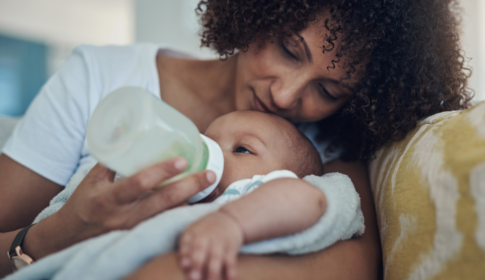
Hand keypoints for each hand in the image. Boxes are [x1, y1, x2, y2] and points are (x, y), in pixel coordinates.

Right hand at [53, 157, 215, 249]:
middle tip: (210, 174)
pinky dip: (182, 212)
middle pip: (162, 203)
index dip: (160, 172)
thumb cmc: (84, 201)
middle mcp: (123, 217)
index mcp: (108, 199)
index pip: (138, 184)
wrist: (71, 236)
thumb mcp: (93, 179)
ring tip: (210, 186)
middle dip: (189, 187)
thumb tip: (131, 132)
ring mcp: (133, 230)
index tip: (182, 160)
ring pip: (168, 215)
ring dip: (191, 201)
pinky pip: (165, 223)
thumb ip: (114, 158)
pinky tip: (197, 201)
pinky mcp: (140, 235)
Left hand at [179, 211, 243, 279]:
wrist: (228, 219)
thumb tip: (184, 267)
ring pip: (216, 257)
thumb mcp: (192, 234)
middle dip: (197, 264)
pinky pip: (232, 261)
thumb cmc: (205, 232)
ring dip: (213, 272)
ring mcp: (219, 242)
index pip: (186, 243)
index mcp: (193, 233)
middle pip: (200, 249)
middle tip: (194, 278)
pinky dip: (231, 272)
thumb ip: (185, 250)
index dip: (184, 254)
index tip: (184, 265)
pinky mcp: (231, 249)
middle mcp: (205, 236)